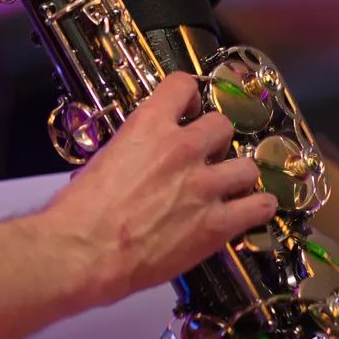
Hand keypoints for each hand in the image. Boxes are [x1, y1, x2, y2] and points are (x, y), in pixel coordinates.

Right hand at [40, 74, 276, 307]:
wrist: (83, 252)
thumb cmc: (79, 212)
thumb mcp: (100, 160)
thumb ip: (128, 152)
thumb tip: (130, 161)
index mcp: (148, 126)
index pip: (182, 86)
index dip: (187, 97)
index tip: (186, 110)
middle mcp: (183, 148)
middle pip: (222, 125)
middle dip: (215, 140)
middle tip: (204, 157)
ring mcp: (205, 186)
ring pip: (247, 166)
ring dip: (237, 175)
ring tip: (229, 187)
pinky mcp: (217, 223)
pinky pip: (258, 207)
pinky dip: (258, 207)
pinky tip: (253, 209)